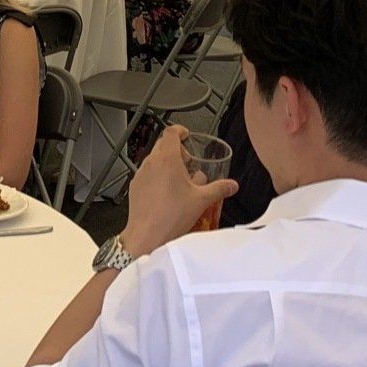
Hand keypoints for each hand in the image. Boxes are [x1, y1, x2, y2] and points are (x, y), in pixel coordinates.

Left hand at [119, 125, 234, 255]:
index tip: (187, 135)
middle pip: (162, 145)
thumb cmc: (173, 215)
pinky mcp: (134, 187)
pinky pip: (147, 174)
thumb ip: (219, 189)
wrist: (147, 235)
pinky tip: (167, 193)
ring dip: (166, 163)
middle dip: (176, 149)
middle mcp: (151, 162)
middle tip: (188, 162)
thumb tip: (232, 185)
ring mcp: (140, 174)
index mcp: (167, 159)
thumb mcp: (201, 200)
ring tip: (179, 180)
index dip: (180, 130)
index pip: (171, 132)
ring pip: (154, 160)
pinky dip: (157, 176)